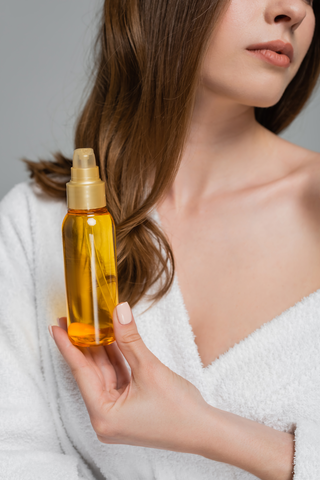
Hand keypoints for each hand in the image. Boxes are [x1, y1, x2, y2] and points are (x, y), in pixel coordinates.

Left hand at [50, 303, 207, 452]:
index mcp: (103, 415)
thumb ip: (130, 339)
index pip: (81, 372)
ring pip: (104, 374)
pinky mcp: (127, 408)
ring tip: (92, 324)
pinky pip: (116, 378)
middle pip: (91, 373)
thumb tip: (119, 311)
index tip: (56, 326)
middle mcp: (105, 417)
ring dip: (101, 349)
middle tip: (73, 319)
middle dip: (84, 344)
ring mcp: (116, 413)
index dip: (68, 346)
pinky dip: (115, 359)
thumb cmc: (179, 410)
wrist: (204, 429)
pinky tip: (112, 339)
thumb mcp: (149, 369)